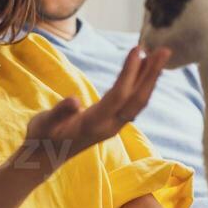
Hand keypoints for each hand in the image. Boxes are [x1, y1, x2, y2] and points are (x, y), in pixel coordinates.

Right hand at [24, 46, 170, 167]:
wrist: (45, 157)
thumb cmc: (42, 138)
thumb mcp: (44, 124)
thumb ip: (58, 113)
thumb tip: (74, 100)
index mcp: (94, 124)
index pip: (118, 96)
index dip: (129, 73)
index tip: (137, 50)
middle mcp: (109, 126)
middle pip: (137, 99)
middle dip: (151, 75)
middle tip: (165, 51)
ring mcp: (113, 125)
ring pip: (137, 101)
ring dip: (150, 78)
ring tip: (160, 56)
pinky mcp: (112, 122)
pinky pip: (132, 102)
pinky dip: (141, 85)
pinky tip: (144, 70)